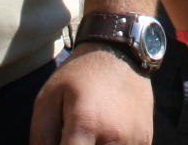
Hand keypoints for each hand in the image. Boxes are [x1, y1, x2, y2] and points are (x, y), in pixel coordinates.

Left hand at [31, 45, 153, 144]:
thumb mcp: (48, 98)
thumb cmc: (80, 76)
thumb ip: (41, 137)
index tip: (61, 142)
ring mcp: (134, 140)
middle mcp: (114, 137)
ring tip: (89, 135)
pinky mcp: (146, 141)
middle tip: (73, 138)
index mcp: (86, 125)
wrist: (121, 53)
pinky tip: (103, 137)